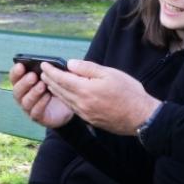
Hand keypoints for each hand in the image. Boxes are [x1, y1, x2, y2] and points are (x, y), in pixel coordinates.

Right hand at [10, 63, 73, 127]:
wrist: (67, 106)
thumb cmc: (57, 87)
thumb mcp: (53, 77)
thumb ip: (47, 70)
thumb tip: (47, 63)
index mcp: (23, 83)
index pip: (14, 77)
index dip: (16, 72)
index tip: (21, 65)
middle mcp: (23, 96)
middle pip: (17, 90)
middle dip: (24, 82)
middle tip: (33, 76)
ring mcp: (29, 108)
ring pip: (26, 101)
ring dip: (33, 93)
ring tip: (42, 85)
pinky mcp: (38, 117)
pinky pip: (35, 112)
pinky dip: (41, 103)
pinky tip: (48, 96)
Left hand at [41, 60, 160, 134]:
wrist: (140, 117)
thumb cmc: (128, 93)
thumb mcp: (110, 74)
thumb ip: (88, 68)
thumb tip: (70, 64)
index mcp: (85, 90)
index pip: (62, 79)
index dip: (51, 71)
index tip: (44, 64)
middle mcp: (82, 103)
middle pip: (60, 90)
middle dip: (50, 80)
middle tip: (43, 72)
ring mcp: (85, 113)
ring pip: (65, 100)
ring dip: (55, 90)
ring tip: (50, 82)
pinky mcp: (90, 120)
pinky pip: (72, 107)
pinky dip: (64, 99)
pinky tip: (65, 95)